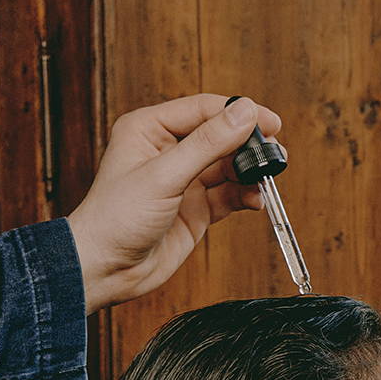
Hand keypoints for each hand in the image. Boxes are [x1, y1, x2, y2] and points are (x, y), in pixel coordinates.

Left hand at [65, 92, 282, 312]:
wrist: (105, 270)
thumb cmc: (116, 218)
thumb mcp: (164, 175)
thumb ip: (207, 143)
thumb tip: (243, 113)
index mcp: (149, 128)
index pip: (203, 109)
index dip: (238, 113)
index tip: (269, 122)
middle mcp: (167, 150)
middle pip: (220, 136)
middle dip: (248, 145)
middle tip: (275, 153)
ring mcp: (184, 180)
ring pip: (228, 166)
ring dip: (250, 172)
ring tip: (269, 178)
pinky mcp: (196, 208)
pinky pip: (229, 194)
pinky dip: (245, 195)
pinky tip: (255, 200)